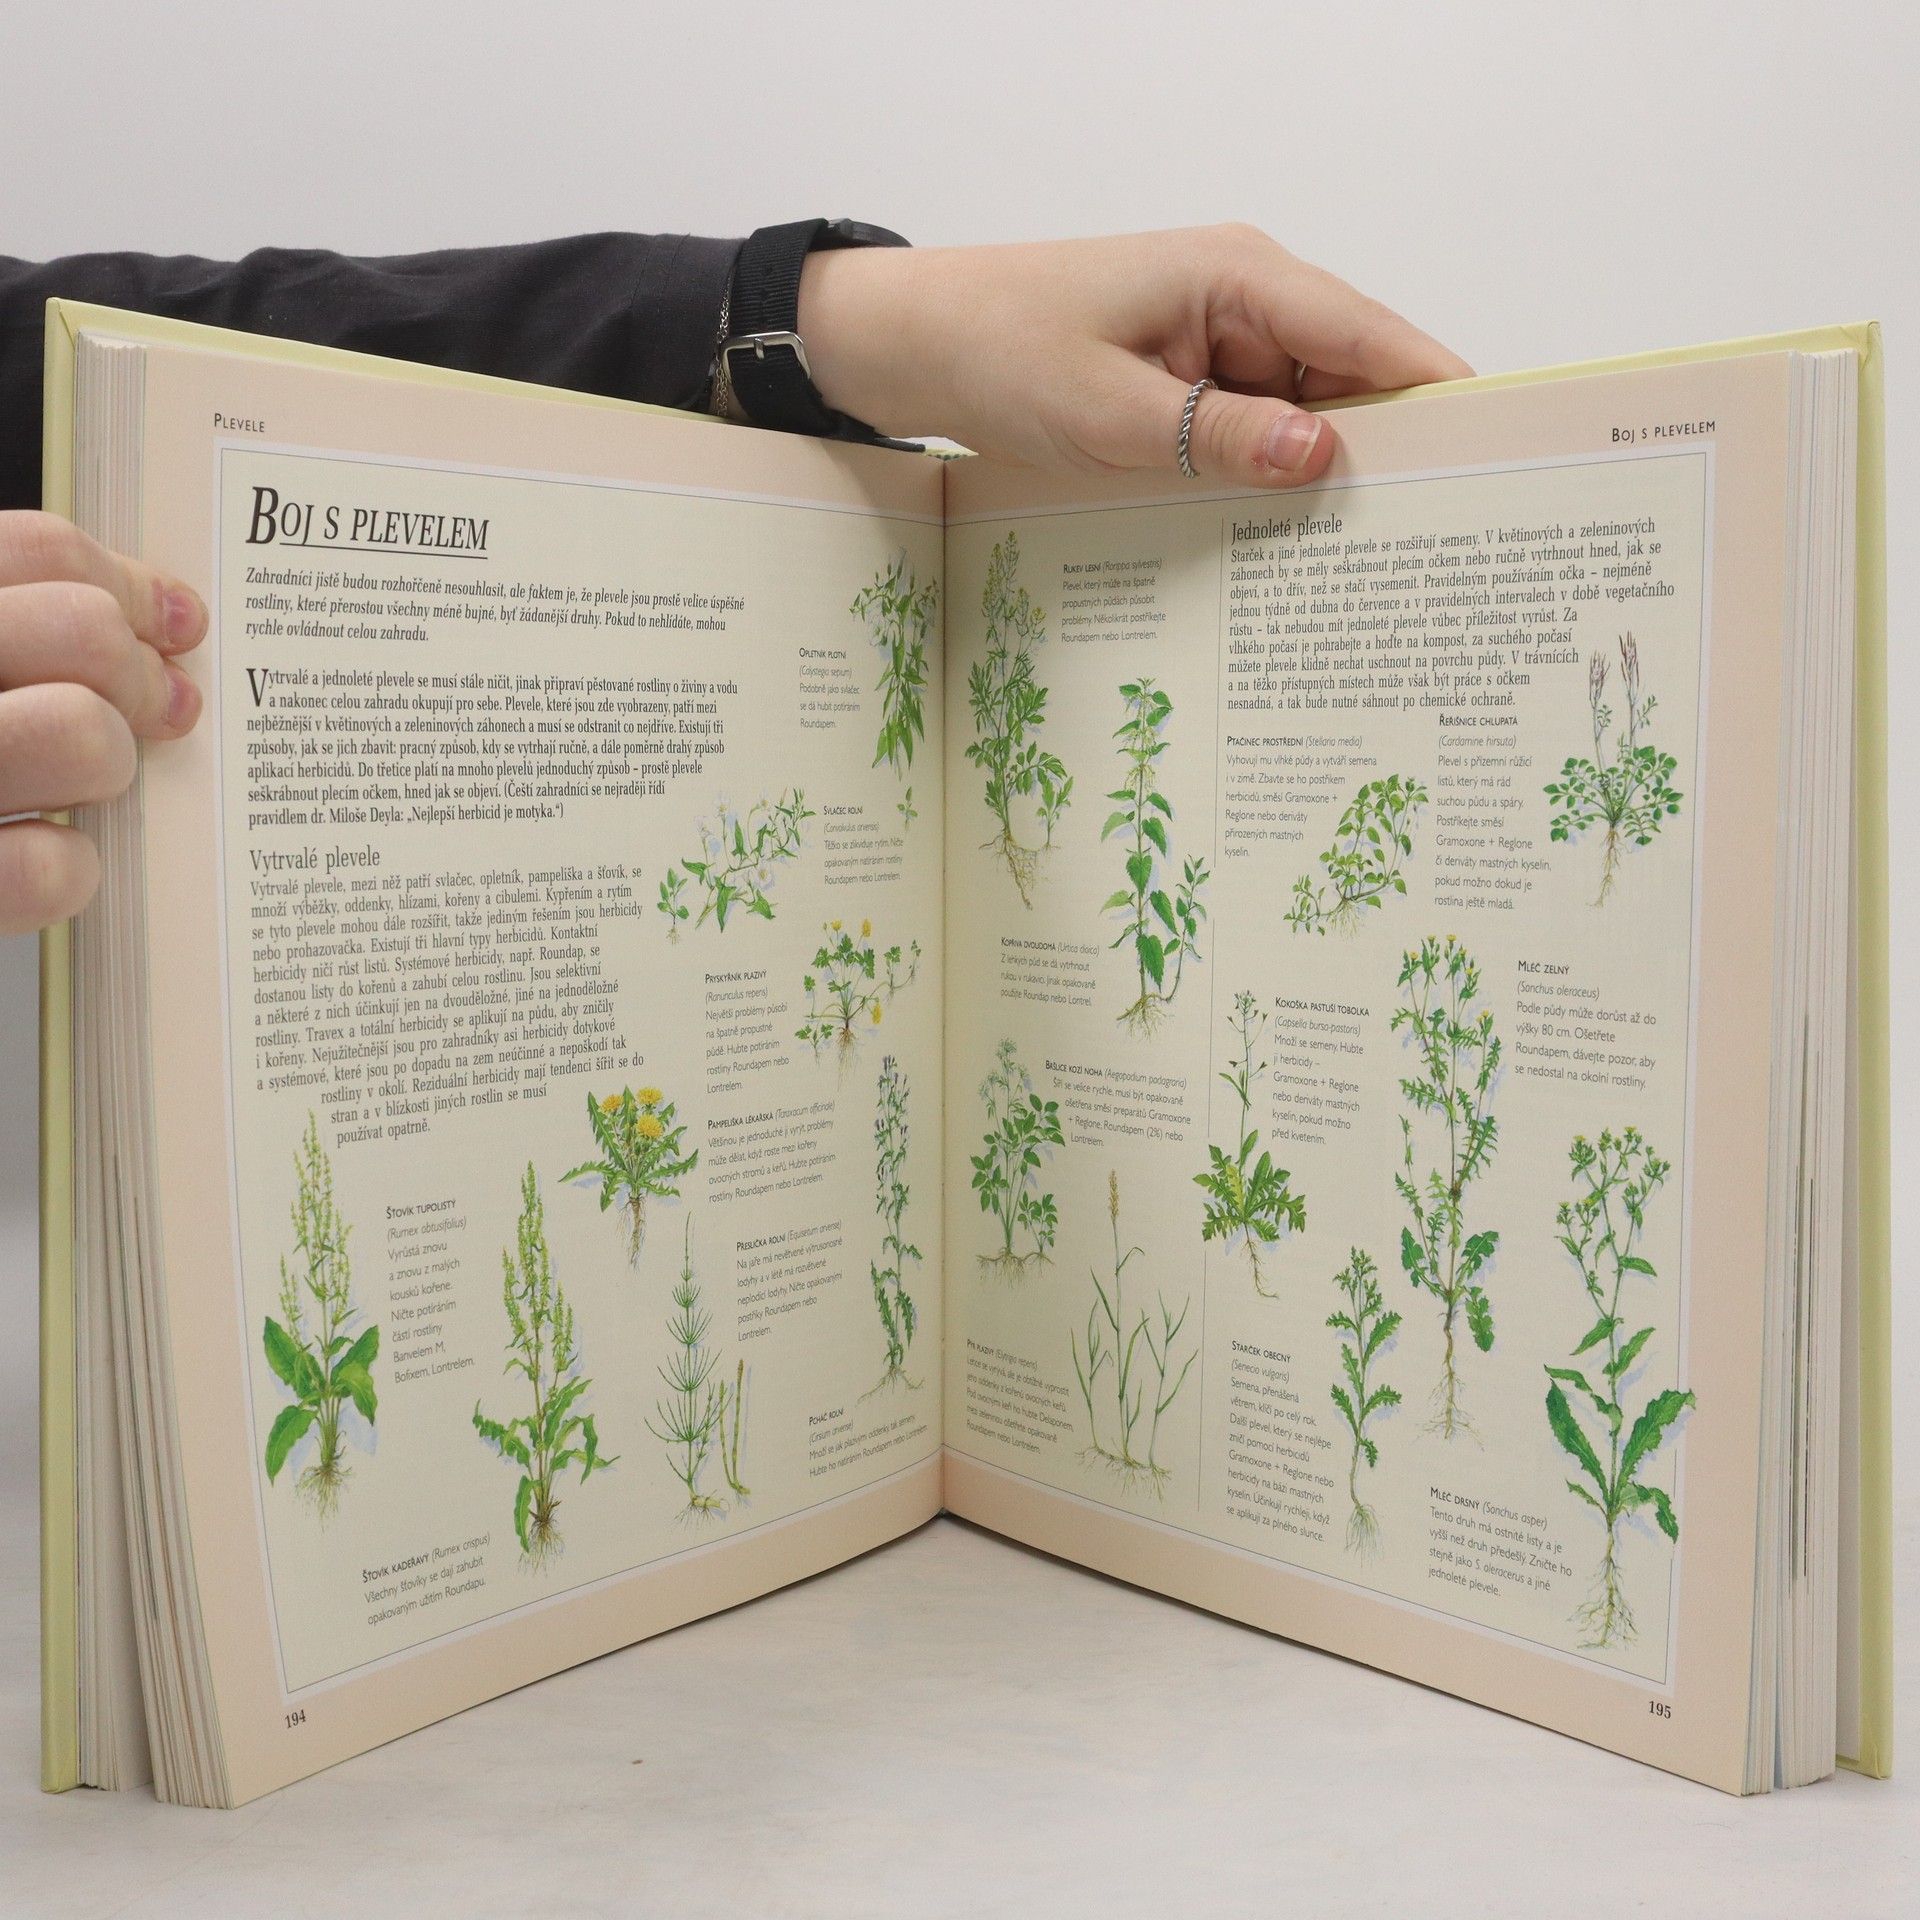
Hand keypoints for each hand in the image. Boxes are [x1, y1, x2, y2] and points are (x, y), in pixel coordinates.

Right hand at [0, 513, 206, 935]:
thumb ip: (13, 623)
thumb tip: (160, 616)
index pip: (35, 551)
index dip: (125, 588)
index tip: (164, 625)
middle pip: (80, 630)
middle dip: (135, 677)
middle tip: (146, 710)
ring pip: (79, 732)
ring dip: (104, 761)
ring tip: (74, 783)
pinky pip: (50, 865)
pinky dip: (69, 867)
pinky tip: (37, 855)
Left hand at [799, 224, 1471, 485]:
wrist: (919, 340)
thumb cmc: (1002, 350)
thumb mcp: (1108, 409)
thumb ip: (1216, 437)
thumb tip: (1323, 456)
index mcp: (1239, 277)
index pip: (1370, 338)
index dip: (1438, 398)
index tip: (1492, 464)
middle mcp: (1246, 300)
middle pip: (1352, 381)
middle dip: (1384, 454)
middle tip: (1419, 548)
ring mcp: (1221, 342)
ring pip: (1304, 416)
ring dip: (1319, 477)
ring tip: (1356, 562)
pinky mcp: (1193, 382)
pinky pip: (1254, 432)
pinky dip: (1266, 478)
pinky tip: (1278, 541)